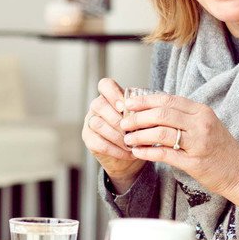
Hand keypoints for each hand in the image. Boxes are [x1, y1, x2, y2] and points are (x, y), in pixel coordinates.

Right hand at [82, 78, 145, 192]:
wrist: (132, 154)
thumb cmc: (139, 131)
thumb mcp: (143, 119)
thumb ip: (143, 112)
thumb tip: (149, 112)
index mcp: (111, 97)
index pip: (105, 85)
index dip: (113, 94)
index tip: (124, 107)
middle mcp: (98, 107)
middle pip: (99, 104)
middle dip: (117, 119)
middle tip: (132, 130)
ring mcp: (90, 122)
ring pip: (97, 124)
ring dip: (117, 136)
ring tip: (132, 144)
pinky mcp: (89, 139)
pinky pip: (98, 142)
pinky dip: (115, 149)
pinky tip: (127, 153)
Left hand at [121, 92, 238, 196]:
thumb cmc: (220, 149)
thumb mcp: (205, 125)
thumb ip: (183, 116)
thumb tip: (154, 109)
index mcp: (201, 111)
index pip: (168, 100)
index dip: (145, 100)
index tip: (128, 102)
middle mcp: (201, 124)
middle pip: (162, 113)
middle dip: (138, 117)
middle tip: (124, 122)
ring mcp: (199, 143)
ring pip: (161, 132)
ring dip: (139, 135)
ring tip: (127, 138)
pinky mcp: (194, 162)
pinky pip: (165, 154)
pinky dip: (147, 152)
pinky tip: (137, 152)